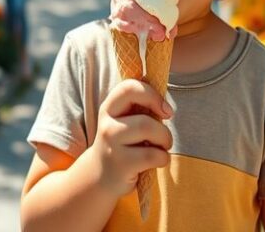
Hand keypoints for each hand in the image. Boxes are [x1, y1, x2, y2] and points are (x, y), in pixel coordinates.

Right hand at [88, 79, 172, 197]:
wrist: (99, 177)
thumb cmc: (122, 144)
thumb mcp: (125, 121)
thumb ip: (141, 106)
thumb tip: (165, 103)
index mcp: (110, 108)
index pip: (129, 87)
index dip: (152, 95)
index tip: (165, 110)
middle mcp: (107, 124)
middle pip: (145, 118)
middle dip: (163, 130)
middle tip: (165, 137)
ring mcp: (111, 145)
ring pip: (148, 131)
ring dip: (165, 141)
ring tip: (162, 148)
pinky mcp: (120, 165)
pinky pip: (153, 155)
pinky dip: (163, 158)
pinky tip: (157, 161)